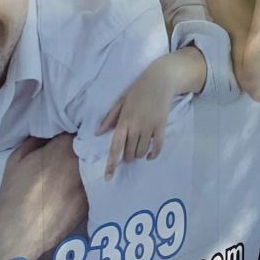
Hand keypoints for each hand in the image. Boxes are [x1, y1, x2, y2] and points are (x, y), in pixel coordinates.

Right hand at [0, 134, 88, 259]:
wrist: (22, 230)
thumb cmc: (15, 194)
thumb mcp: (16, 160)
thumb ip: (35, 140)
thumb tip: (49, 133)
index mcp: (64, 148)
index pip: (78, 127)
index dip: (74, 130)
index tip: (69, 135)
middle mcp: (83, 161)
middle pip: (91, 144)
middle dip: (85, 144)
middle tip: (74, 150)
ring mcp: (91, 180)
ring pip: (96, 163)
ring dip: (90, 161)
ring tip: (75, 168)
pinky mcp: (94, 198)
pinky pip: (96, 182)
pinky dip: (91, 181)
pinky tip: (78, 186)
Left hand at [99, 53, 181, 178]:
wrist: (160, 81)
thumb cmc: (137, 90)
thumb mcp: (120, 102)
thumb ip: (109, 118)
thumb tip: (98, 133)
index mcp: (123, 122)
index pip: (115, 147)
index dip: (111, 164)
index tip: (108, 177)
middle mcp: (136, 127)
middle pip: (129, 152)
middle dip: (126, 157)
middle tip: (127, 153)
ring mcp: (150, 127)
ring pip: (142, 151)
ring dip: (138, 155)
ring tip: (137, 150)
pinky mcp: (161, 126)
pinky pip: (158, 146)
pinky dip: (153, 154)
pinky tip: (150, 156)